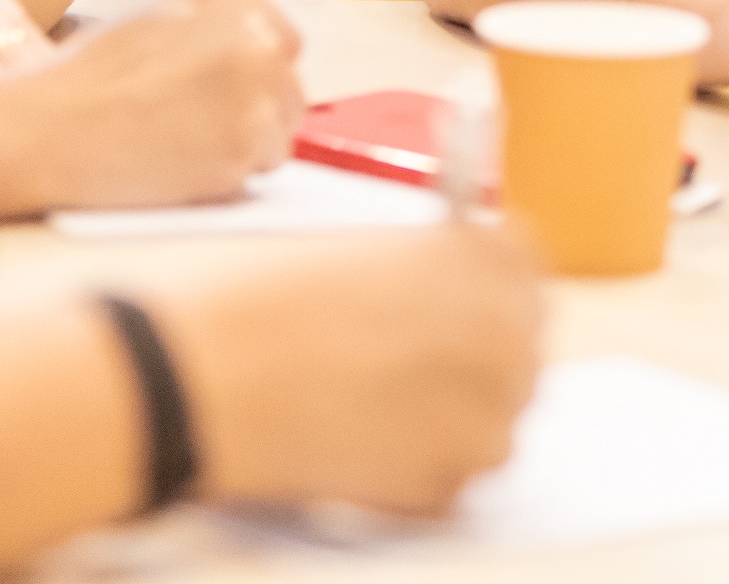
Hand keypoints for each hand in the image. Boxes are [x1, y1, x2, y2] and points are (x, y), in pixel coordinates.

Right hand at [0, 0, 304, 209]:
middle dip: (255, 111)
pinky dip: (226, 176)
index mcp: (236, 3)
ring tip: (181, 143)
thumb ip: (216, 21)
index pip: (284, 41)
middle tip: (198, 125)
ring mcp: (256, 100)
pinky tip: (179, 165)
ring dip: (244, 146)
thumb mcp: (157, 16)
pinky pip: (255, 172)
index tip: (231, 90)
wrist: (48, 130)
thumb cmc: (90, 77)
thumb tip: (262, 44)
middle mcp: (256, 43)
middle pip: (290, 91)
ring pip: (278, 135)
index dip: (256, 71)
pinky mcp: (245, 154)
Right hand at [161, 222, 543, 515]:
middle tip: (410, 373)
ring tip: (374, 413)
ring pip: (496, 420)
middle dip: (475, 361)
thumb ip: (423, 272)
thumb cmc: (256, 303)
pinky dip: (422, 472)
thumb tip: (442, 301)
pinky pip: (458, 477)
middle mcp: (504, 324)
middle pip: (521, 348)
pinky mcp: (453, 476)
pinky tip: (362, 450)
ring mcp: (487, 405)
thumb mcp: (356, 254)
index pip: (522, 265)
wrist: (206, 376)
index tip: (460, 304)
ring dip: (452, 421)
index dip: (484, 287)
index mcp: (480, 252)